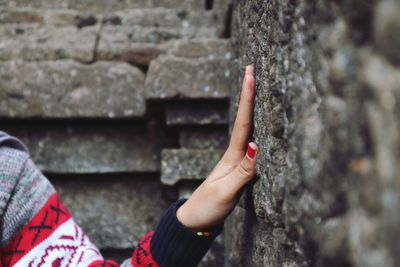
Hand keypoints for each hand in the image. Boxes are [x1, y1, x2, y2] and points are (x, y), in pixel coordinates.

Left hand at [176, 65, 257, 230]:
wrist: (195, 222)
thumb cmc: (209, 207)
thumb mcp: (227, 190)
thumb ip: (244, 170)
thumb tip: (258, 145)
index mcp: (231, 155)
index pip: (242, 122)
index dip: (247, 98)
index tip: (250, 74)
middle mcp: (234, 154)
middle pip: (245, 120)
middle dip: (249, 95)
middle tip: (252, 70)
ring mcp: (235, 161)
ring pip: (247, 130)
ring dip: (252, 108)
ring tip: (257, 88)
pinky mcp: (239, 171)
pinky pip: (250, 144)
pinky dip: (256, 129)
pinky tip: (260, 126)